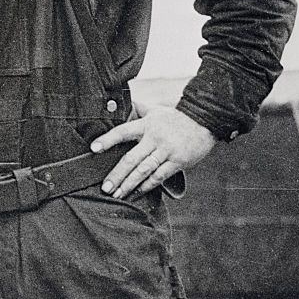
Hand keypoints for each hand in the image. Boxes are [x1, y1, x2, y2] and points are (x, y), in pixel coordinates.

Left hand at [90, 104, 217, 198]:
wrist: (205, 120)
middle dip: (117, 174)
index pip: (122, 132)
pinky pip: (160, 176)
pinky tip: (137, 192)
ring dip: (129, 184)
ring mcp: (167, 151)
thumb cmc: (175, 117)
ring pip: (144, 170)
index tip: (93, 149)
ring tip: (117, 194)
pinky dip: (147, 185)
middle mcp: (154, 138)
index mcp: (146, 125)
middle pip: (131, 158)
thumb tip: (119, 105)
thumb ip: (137, 110)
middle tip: (105, 187)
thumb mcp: (155, 110)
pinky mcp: (179, 161)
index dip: (107, 140)